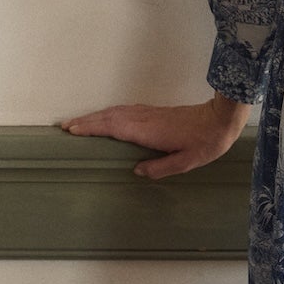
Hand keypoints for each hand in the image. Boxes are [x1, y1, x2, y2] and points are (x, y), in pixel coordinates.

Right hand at [61, 95, 249, 178]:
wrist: (219, 120)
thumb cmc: (204, 143)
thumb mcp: (185, 162)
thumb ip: (160, 167)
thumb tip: (136, 171)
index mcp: (148, 131)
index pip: (114, 127)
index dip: (92, 128)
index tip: (73, 130)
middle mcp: (144, 119)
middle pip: (109, 117)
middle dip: (86, 121)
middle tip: (64, 126)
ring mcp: (147, 113)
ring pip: (115, 112)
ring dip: (95, 116)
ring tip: (77, 123)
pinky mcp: (152, 112)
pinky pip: (123, 111)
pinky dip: (108, 114)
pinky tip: (104, 119)